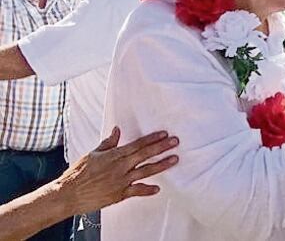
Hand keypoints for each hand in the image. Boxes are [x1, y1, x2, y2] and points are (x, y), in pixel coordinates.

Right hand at [57, 127, 178, 213]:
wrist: (68, 194)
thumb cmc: (77, 173)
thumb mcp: (93, 154)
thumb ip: (108, 143)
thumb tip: (117, 130)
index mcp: (114, 155)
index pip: (137, 144)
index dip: (152, 138)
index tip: (164, 134)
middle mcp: (120, 167)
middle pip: (145, 155)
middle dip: (161, 147)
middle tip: (175, 142)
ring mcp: (121, 181)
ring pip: (145, 171)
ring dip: (161, 165)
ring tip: (174, 159)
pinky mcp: (119, 194)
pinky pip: (136, 191)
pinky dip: (147, 190)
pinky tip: (158, 188)